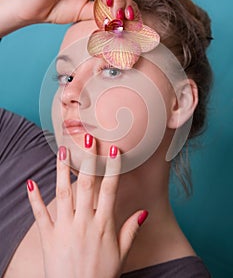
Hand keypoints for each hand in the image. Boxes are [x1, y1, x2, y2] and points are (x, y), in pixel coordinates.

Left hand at [27, 136, 147, 277]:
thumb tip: (143, 212)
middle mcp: (84, 222)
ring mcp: (64, 228)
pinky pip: (40, 215)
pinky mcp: (48, 237)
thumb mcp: (121, 255)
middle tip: (88, 137)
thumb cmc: (101, 276)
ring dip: (62, 170)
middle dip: (88, 159)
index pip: (109, 189)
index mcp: (103, 224)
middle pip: (86, 184)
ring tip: (63, 150)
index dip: (112, 168)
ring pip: (62, 193)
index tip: (113, 150)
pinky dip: (34, 199)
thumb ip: (130, 231)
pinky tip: (30, 182)